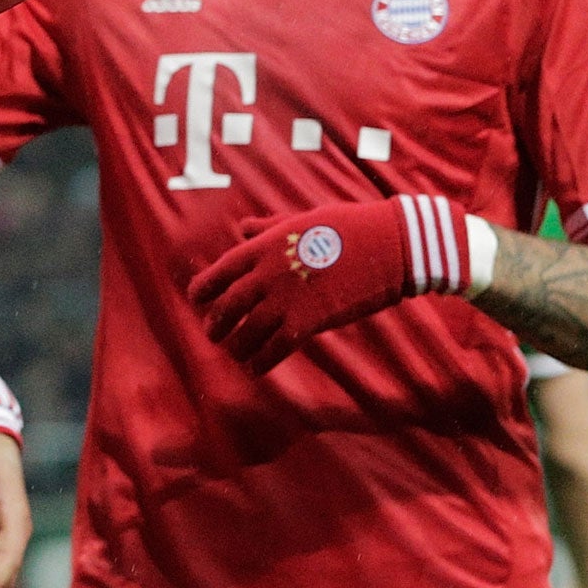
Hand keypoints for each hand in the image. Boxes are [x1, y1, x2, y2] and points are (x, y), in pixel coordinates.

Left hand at [191, 194, 475, 372]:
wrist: (390, 245)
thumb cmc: (349, 226)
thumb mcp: (302, 219)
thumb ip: (269, 227)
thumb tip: (243, 227)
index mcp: (263, 246)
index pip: (220, 272)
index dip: (203, 289)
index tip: (196, 301)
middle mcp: (267, 273)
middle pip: (227, 306)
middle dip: (216, 323)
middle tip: (212, 334)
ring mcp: (286, 299)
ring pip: (247, 332)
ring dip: (237, 346)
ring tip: (236, 354)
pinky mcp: (309, 321)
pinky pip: (275, 348)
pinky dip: (262, 361)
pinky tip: (256, 369)